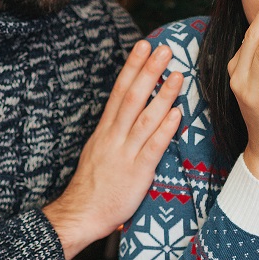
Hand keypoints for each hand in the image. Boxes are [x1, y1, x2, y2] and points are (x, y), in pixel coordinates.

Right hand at [44, 40, 182, 259]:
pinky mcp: (136, 172)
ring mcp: (125, 153)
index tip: (143, 46)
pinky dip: (165, 129)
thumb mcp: (98, 151)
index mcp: (105, 130)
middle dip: (149, 71)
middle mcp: (114, 136)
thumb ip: (114, 133)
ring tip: (177, 75)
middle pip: (132, 97)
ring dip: (162, 95)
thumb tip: (130, 116)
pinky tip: (176, 113)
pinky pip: (152, 147)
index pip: (119, 91)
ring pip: (145, 118)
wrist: (81, 214)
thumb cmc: (93, 186)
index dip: (132, 67)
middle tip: (164, 48)